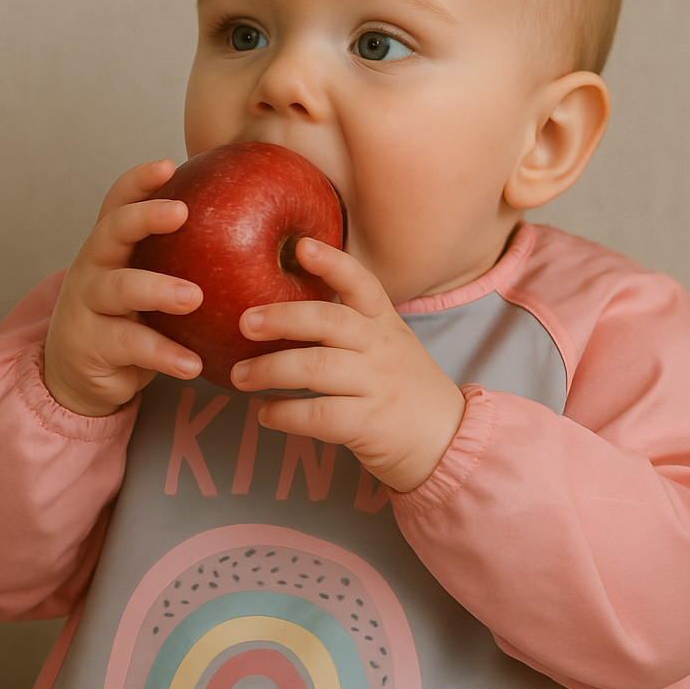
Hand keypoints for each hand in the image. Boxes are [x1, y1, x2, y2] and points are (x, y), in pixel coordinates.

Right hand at [43, 160, 203, 416]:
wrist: (80, 373)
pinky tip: (193, 363)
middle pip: (112, 230)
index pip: (120, 201)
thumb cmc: (134, 317)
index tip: (168, 164)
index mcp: (113, 244)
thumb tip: (274, 239)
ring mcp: (88, 304)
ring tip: (194, 297)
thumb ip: (188, 261)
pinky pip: (131, 346)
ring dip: (159, 289)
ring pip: (120, 288)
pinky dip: (164, 354)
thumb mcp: (154, 283)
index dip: (140, 181)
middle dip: (146, 216)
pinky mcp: (91, 345)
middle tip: (182, 212)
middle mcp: (95, 265)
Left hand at [230, 239, 465, 491]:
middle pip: (328, 321)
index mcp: (386, 325)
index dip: (332, 263)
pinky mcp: (369, 423)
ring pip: (315, 368)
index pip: (362, 284)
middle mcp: (382, 349)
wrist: (448, 441)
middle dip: (282, 318)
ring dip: (269, 370)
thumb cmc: (405, 392)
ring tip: (240, 375)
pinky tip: (266, 413)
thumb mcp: (390, 348)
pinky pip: (317, 414)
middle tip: (245, 322)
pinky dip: (284, 413)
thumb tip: (282, 317)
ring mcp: (378, 385)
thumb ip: (350, 330)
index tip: (301, 246)